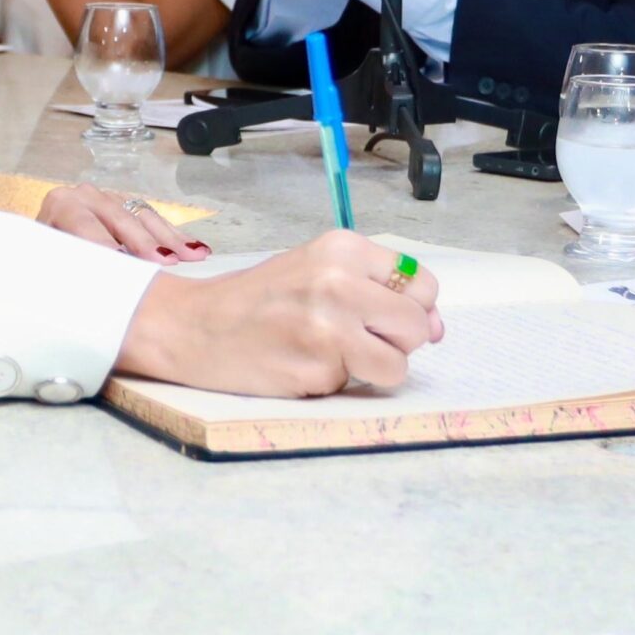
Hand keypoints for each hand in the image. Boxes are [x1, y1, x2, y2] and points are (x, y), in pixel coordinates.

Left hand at [37, 184, 210, 263]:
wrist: (47, 240)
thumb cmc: (49, 256)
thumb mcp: (49, 257)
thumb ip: (66, 263)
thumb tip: (79, 284)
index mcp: (62, 206)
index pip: (85, 224)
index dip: (105, 243)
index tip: (125, 263)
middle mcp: (86, 196)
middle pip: (120, 217)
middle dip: (144, 241)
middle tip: (166, 261)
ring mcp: (110, 198)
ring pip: (143, 216)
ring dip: (169, 239)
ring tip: (192, 256)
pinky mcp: (128, 206)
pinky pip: (154, 219)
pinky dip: (174, 236)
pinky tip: (195, 249)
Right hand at [114, 231, 441, 396]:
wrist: (196, 326)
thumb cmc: (259, 299)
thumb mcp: (316, 270)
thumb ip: (376, 290)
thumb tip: (439, 328)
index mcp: (343, 249)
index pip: (423, 284)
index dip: (415, 308)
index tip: (390, 318)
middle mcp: (340, 282)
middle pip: (417, 326)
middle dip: (396, 341)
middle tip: (356, 338)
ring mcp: (329, 328)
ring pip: (398, 364)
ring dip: (373, 368)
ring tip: (333, 354)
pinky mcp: (317, 369)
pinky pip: (356, 385)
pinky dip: (335, 381)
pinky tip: (302, 364)